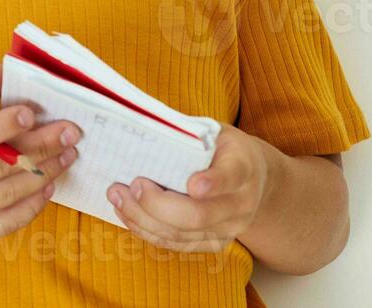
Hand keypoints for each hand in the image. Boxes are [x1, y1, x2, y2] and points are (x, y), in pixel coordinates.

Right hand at [0, 63, 79, 245]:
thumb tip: (1, 71)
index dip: (4, 125)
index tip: (32, 113)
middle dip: (41, 148)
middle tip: (70, 132)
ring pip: (6, 196)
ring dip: (44, 175)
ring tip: (66, 156)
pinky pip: (2, 224)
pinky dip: (30, 207)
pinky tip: (47, 187)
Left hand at [108, 124, 270, 251]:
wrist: (254, 179)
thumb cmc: (223, 148)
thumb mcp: (215, 131)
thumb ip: (188, 134)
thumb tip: (140, 127)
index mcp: (243, 167)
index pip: (231, 176)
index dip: (213, 183)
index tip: (192, 185)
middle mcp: (240, 204)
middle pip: (198, 215)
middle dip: (158, 204)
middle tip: (133, 184)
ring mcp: (228, 229)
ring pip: (182, 234)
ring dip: (143, 217)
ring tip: (117, 196)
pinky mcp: (214, 243)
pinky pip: (177, 244)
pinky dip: (146, 230)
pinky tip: (127, 213)